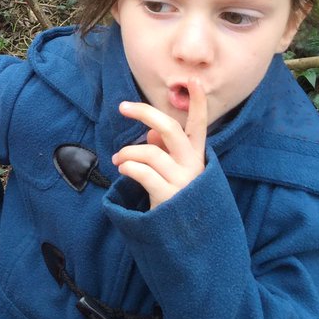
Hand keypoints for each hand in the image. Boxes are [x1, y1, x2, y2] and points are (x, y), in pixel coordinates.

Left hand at [111, 79, 207, 207]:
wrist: (188, 238)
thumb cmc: (178, 197)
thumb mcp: (177, 171)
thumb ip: (166, 150)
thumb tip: (150, 132)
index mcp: (197, 155)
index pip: (200, 124)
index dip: (197, 103)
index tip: (191, 81)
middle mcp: (193, 165)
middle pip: (169, 128)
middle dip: (144, 113)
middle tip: (122, 107)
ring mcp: (182, 181)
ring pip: (149, 151)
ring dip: (127, 152)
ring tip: (118, 160)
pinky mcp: (169, 196)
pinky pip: (142, 173)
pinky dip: (128, 168)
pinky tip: (123, 170)